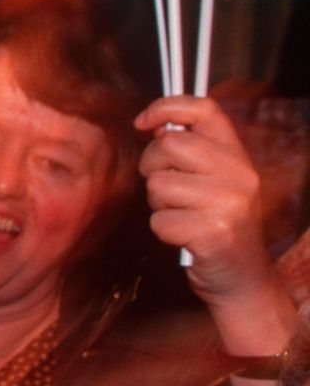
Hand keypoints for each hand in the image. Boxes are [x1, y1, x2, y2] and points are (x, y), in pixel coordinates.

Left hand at [135, 96, 267, 302]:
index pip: (204, 109)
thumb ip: (190, 151)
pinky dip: (162, 231)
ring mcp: (229, 203)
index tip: (143, 123)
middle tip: (167, 189)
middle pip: (168, 145)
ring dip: (158, 204)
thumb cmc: (216, 224)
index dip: (166, 107)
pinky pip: (159, 220)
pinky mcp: (213, 232)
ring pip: (158, 184)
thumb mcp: (214, 180)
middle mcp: (240, 174)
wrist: (242, 278)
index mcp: (238, 155)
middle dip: (152, 166)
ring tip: (182, 216)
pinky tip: (184, 237)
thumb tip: (152, 124)